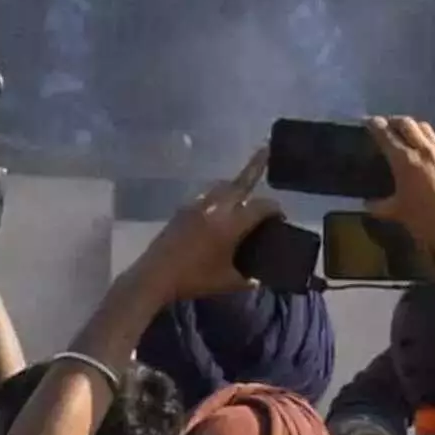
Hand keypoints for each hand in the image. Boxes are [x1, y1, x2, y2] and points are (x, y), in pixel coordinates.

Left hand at [139, 149, 278, 304]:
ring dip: (234, 185)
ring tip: (241, 191)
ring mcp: (196, 206)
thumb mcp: (228, 282)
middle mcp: (216, 207)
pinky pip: (205, 196)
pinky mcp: (181, 211)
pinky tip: (216, 211)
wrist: (154, 277)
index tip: (280, 216)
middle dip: (255, 168)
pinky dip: (217, 197)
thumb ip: (248, 278)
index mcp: (232, 223)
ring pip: (220, 186)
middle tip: (265, 152)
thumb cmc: (194, 279)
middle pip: (240, 182)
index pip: (262, 206)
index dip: (275, 209)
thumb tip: (259, 278)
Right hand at [368, 118, 434, 284]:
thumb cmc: (424, 221)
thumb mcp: (397, 212)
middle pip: (408, 124)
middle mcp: (425, 151)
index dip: (376, 126)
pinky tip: (425, 150)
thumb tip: (367, 204)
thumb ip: (380, 205)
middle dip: (394, 121)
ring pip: (426, 130)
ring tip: (404, 133)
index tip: (368, 122)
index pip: (387, 135)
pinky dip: (427, 141)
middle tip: (385, 124)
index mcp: (406, 161)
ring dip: (413, 127)